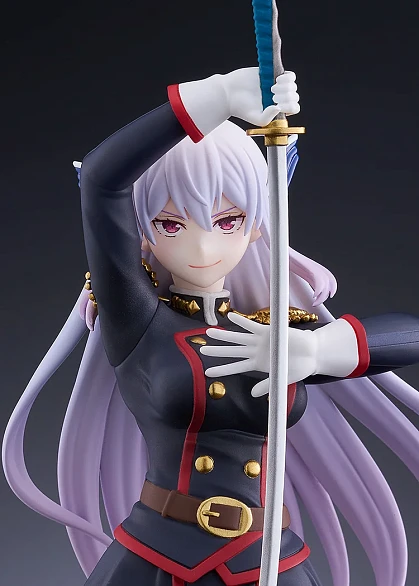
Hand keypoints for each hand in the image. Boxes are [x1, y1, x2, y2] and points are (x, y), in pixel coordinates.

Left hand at [200, 312, 316, 396]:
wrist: (311, 354)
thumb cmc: (298, 368)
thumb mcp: (282, 380)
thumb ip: (267, 385)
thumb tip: (253, 394)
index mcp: (257, 365)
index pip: (235, 368)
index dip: (221, 369)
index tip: (207, 372)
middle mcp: (255, 352)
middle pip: (232, 351)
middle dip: (217, 351)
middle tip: (201, 349)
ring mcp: (260, 341)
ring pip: (237, 338)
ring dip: (223, 335)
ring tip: (208, 332)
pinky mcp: (267, 331)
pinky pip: (251, 325)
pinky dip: (240, 321)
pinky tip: (229, 316)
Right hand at [223, 68, 299, 125]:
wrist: (230, 92)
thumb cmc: (242, 108)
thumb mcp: (256, 119)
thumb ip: (268, 118)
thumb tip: (279, 108)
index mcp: (278, 110)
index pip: (294, 108)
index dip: (289, 106)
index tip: (277, 104)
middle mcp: (280, 99)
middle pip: (294, 96)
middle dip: (285, 96)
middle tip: (272, 96)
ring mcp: (278, 86)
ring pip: (293, 86)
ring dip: (285, 87)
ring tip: (272, 88)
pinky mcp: (274, 74)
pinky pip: (290, 76)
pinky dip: (287, 78)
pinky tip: (277, 80)